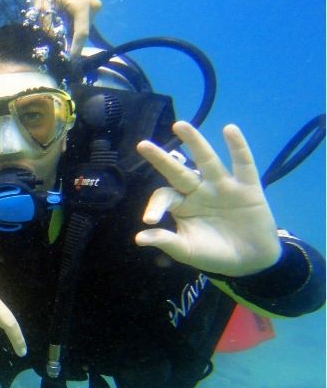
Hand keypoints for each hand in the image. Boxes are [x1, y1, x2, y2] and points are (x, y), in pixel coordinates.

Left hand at [32, 0, 101, 56]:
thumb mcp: (42, 9)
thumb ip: (49, 27)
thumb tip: (52, 45)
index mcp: (82, 5)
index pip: (81, 33)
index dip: (76, 49)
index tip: (71, 61)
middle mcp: (93, 6)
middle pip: (81, 32)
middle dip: (70, 41)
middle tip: (58, 48)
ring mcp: (95, 6)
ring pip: (82, 28)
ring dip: (71, 33)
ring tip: (57, 29)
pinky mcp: (94, 7)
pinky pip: (83, 23)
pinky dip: (73, 26)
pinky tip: (64, 23)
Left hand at [135, 121, 280, 276]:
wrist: (250, 261)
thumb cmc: (213, 254)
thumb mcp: (186, 251)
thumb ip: (166, 242)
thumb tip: (139, 238)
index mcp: (182, 205)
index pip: (164, 197)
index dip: (155, 206)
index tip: (150, 220)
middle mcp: (199, 191)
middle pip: (178, 172)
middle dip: (161, 159)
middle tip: (142, 145)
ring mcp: (223, 187)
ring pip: (206, 161)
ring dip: (194, 143)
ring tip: (180, 125)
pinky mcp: (248, 187)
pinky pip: (243, 164)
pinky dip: (238, 147)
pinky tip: (229, 129)